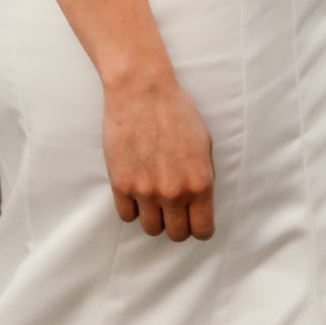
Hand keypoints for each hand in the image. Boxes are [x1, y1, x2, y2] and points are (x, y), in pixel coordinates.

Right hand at [102, 72, 215, 241]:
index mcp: (199, 183)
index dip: (200, 227)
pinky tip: (136, 190)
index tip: (194, 219)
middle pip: (177, 234)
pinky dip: (132, 207)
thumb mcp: (204, 142)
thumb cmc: (175, 110)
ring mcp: (146, 191)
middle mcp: (174, 193)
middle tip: (173, 207)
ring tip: (153, 198)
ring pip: (151, 229)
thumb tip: (200, 199)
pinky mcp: (121, 184)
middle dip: (177, 223)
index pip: (203, 230)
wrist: (142, 90)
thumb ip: (203, 175)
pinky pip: (127, 216)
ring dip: (154, 217)